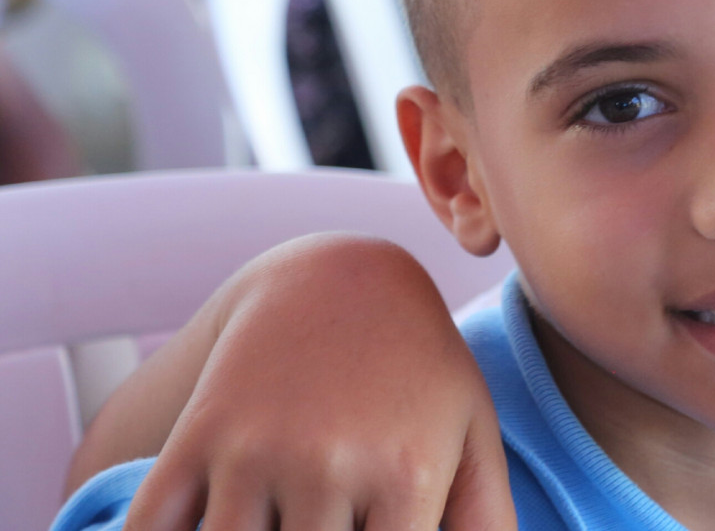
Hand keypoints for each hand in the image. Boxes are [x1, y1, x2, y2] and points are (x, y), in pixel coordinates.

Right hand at [73, 233, 515, 529]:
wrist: (336, 283)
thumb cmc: (420, 373)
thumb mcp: (472, 434)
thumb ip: (486, 521)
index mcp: (406, 474)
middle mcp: (328, 464)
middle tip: (325, 530)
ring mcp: (255, 451)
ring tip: (282, 526)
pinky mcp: (198, 439)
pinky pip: (153, 530)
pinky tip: (214, 529)